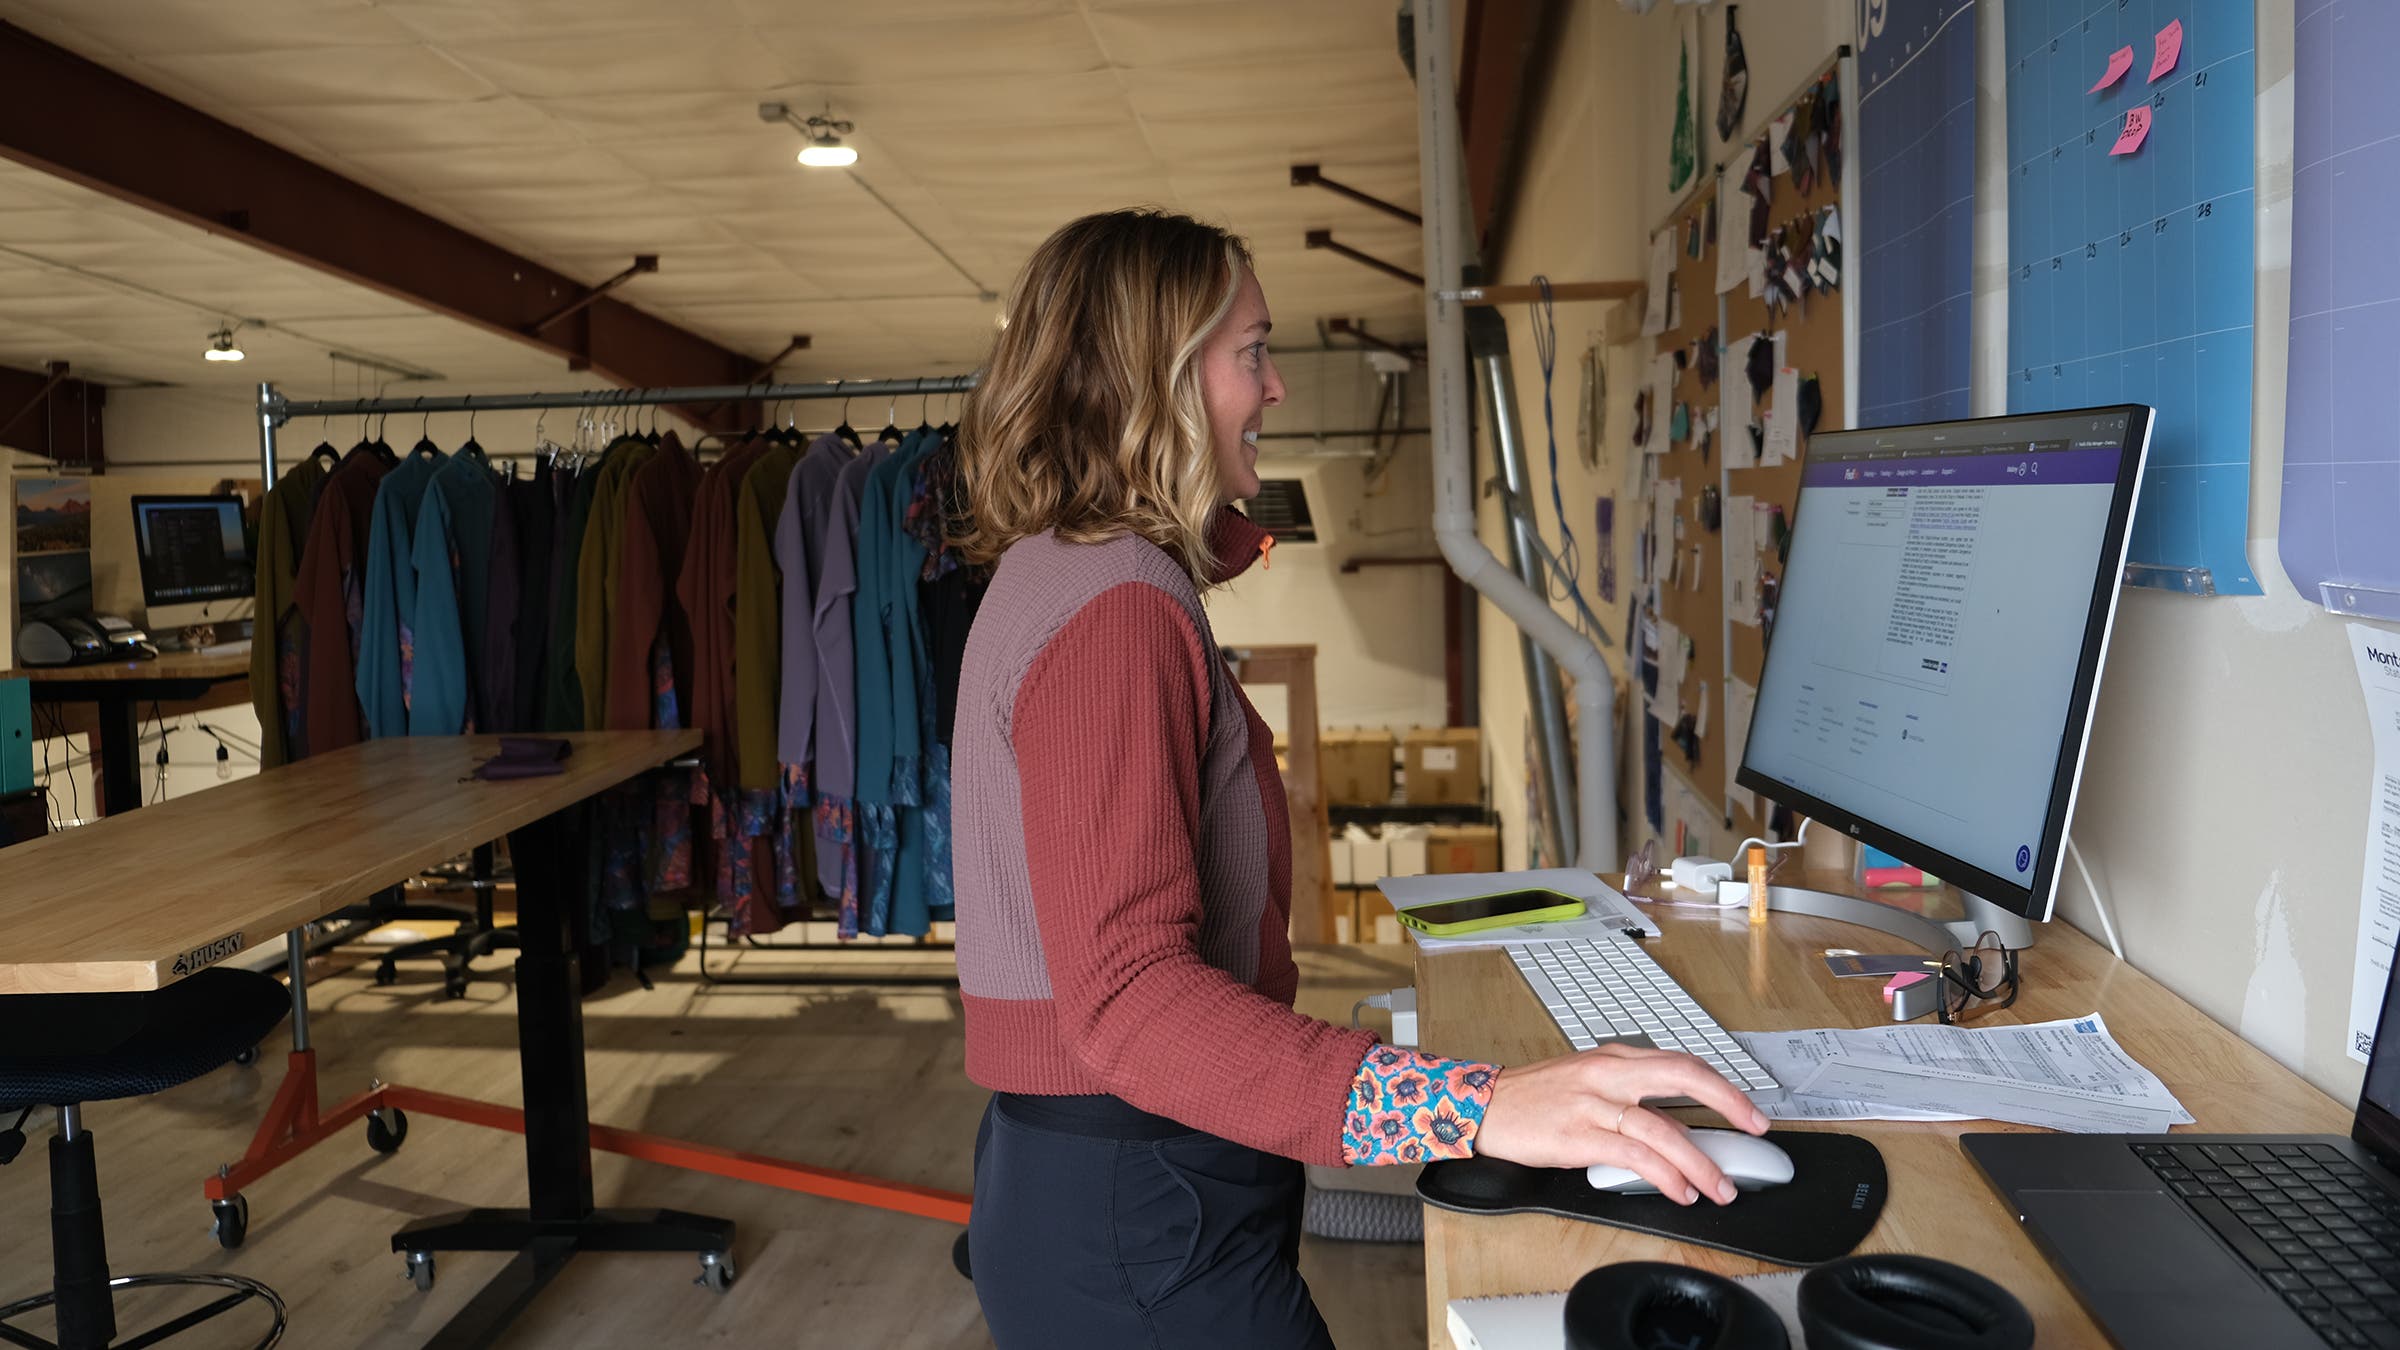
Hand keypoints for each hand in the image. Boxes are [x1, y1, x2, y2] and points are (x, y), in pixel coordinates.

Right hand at [1472, 1044, 1770, 1205]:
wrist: (1484, 1106)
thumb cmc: (1535, 1098)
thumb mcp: (1588, 1083)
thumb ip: (1632, 1098)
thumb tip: (1676, 1126)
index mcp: (1615, 1058)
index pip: (1682, 1063)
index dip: (1723, 1086)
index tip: (1749, 1110)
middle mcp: (1608, 1073)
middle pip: (1683, 1076)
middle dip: (1727, 1102)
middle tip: (1755, 1129)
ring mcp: (1592, 1103)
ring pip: (1662, 1128)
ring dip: (1699, 1162)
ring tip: (1719, 1186)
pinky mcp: (1577, 1135)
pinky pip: (1634, 1156)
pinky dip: (1664, 1175)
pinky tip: (1680, 1190)